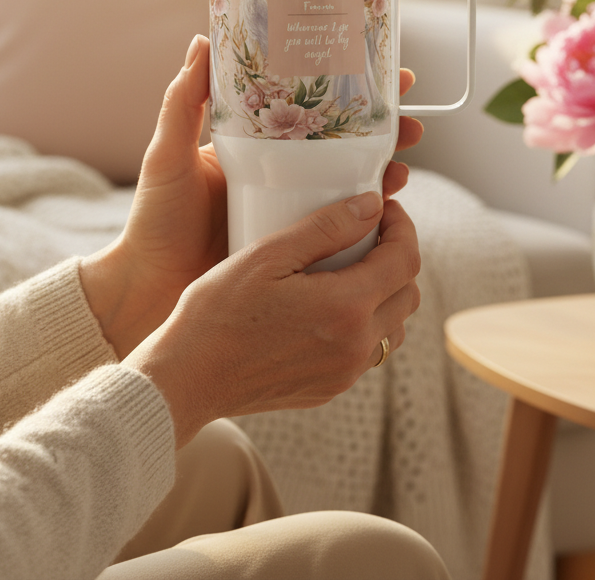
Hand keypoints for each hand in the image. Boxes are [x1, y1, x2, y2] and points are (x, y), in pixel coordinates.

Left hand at [81, 35, 424, 358]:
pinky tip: (388, 208)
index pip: (311, 104)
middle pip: (344, 139)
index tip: (384, 71)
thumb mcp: (168, 155)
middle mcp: (279, 169)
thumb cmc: (154, 218)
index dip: (350, 87)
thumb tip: (203, 39)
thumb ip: (183, 104)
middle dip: (384, 127)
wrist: (149, 286)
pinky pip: (342, 224)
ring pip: (351, 179)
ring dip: (385, 166)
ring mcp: (291, 206)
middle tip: (412, 121)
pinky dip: (369, 212)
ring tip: (404, 161)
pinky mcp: (296, 243)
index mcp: (254, 142)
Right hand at [125, 192, 420, 446]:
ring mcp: (344, 374)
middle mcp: (355, 346)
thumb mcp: (268, 254)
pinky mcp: (329, 389)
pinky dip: (364, 322)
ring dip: (385, 292)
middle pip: (408, 293)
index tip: (383, 208)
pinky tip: (329, 304)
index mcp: (346, 307)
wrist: (186, 378)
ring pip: (394, 325)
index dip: (402, 226)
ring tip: (350, 267)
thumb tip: (373, 205)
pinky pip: (367, 350)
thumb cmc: (217, 311)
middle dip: (397, 256)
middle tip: (367, 233)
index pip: (406, 260)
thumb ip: (327, 227)